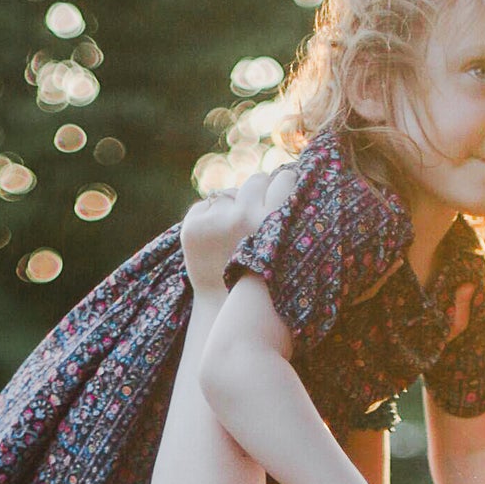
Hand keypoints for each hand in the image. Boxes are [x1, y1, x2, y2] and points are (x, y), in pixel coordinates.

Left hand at [180, 167, 294, 296]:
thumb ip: (287, 217)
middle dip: (260, 193)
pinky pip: (209, 203)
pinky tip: (217, 241)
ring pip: (231, 193)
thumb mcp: (285, 251)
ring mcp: (216, 221)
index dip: (285, 186)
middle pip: (257, 181)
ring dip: (234, 207)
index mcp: (275, 224)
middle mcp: (244, 218)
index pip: (285, 179)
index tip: (286, 192)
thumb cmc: (263, 283)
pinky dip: (212, 217)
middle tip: (258, 218)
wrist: (224, 312)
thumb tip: (292, 171)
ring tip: (237, 237)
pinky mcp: (192, 225)